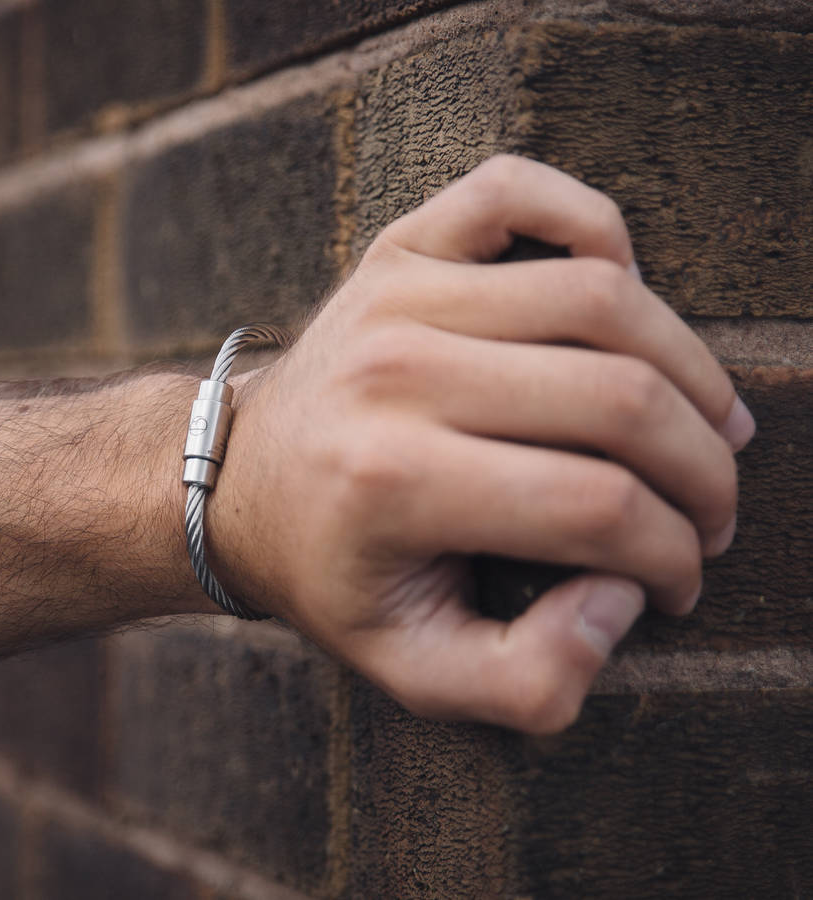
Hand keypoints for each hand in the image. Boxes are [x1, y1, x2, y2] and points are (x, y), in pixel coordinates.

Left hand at [205, 155, 754, 733]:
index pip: (600, 508)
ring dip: (687, 366)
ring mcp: (397, 296)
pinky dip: (592, 224)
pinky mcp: (398, 251)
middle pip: (620, 398)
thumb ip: (527, 680)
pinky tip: (622, 291)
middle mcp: (397, 374)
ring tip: (706, 420)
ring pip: (602, 299)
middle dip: (703, 468)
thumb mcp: (411, 668)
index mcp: (395, 484)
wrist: (236, 484)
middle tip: (713, 509)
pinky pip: (517, 193)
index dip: (672, 554)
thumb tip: (622, 599)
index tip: (679, 579)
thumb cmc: (329, 572)